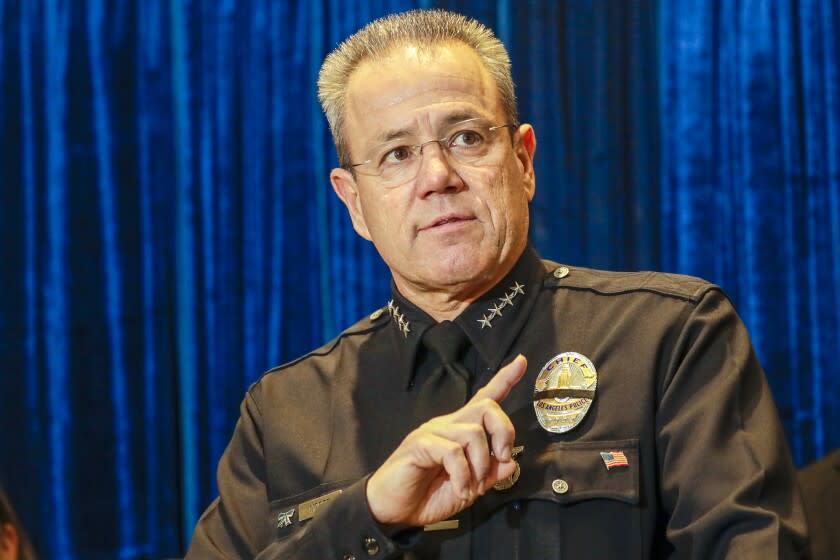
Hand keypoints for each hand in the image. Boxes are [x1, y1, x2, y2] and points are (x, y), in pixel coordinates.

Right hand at [366, 355, 527, 526]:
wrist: (394, 510)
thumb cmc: (427, 495)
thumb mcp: (469, 489)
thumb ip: (489, 476)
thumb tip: (512, 463)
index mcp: (461, 431)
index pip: (485, 398)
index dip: (505, 379)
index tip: (522, 361)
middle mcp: (449, 424)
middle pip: (487, 408)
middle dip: (505, 432)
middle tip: (503, 458)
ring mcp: (434, 431)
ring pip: (474, 433)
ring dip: (481, 465)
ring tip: (472, 487)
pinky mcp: (421, 442)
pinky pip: (454, 452)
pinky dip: (463, 476)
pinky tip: (460, 490)